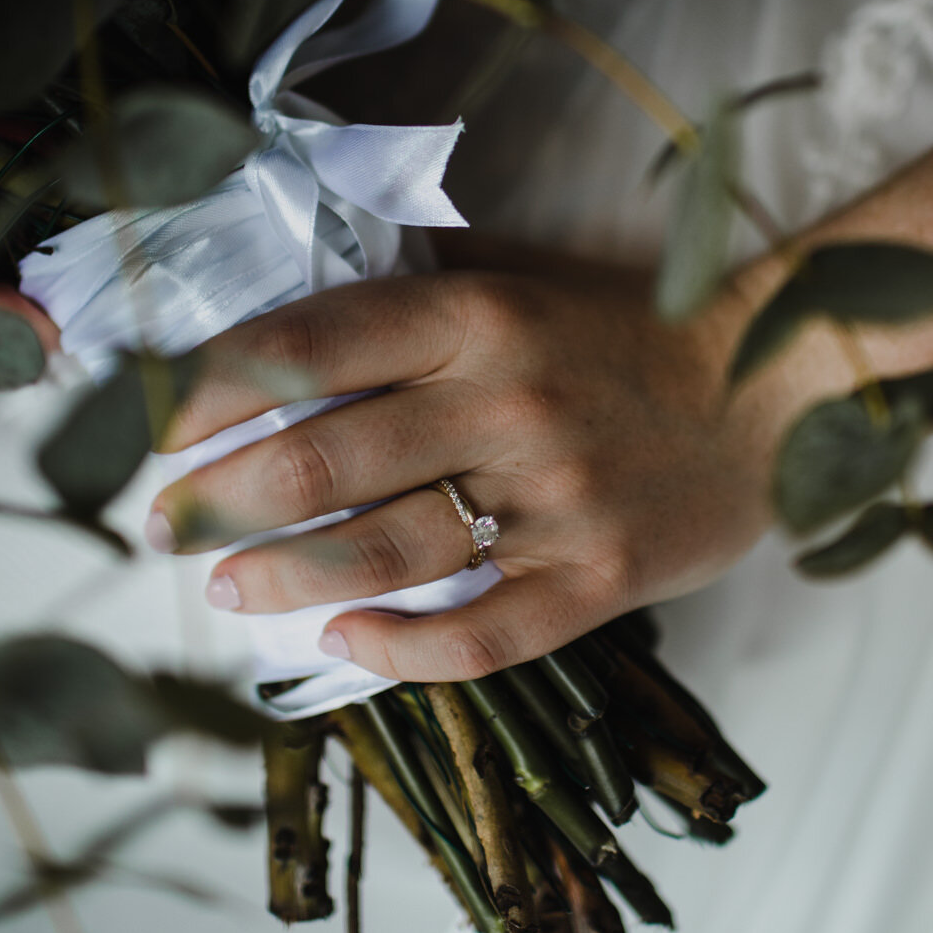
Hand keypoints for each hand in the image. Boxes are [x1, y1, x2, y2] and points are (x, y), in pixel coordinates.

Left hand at [144, 262, 789, 681]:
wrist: (769, 391)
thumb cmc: (623, 337)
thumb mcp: (520, 283)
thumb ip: (413, 300)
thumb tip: (277, 330)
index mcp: (479, 316)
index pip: (310, 344)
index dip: (214, 391)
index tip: (163, 432)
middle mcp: (507, 400)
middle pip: (324, 455)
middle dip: (217, 500)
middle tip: (164, 527)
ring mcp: (554, 496)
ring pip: (385, 548)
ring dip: (282, 577)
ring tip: (227, 590)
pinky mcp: (598, 575)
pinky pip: (485, 633)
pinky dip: (404, 649)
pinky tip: (345, 646)